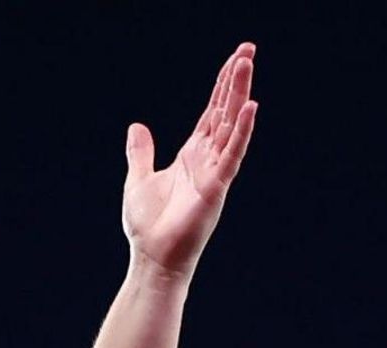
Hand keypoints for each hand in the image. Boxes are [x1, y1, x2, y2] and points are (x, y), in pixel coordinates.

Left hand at [123, 44, 257, 280]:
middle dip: (236, 81)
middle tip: (248, 50)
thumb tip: (137, 127)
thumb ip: (140, 152)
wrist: (152, 259)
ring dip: (239, 95)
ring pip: (231, 125)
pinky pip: (232, 155)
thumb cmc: (148, 228)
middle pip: (225, 111)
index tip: (235, 59)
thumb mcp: (138, 180)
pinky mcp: (216, 188)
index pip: (211, 113)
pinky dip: (241, 132)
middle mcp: (207, 160)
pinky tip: (250, 108)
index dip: (222, 86)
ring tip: (247, 64)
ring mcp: (215, 173)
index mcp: (192, 156)